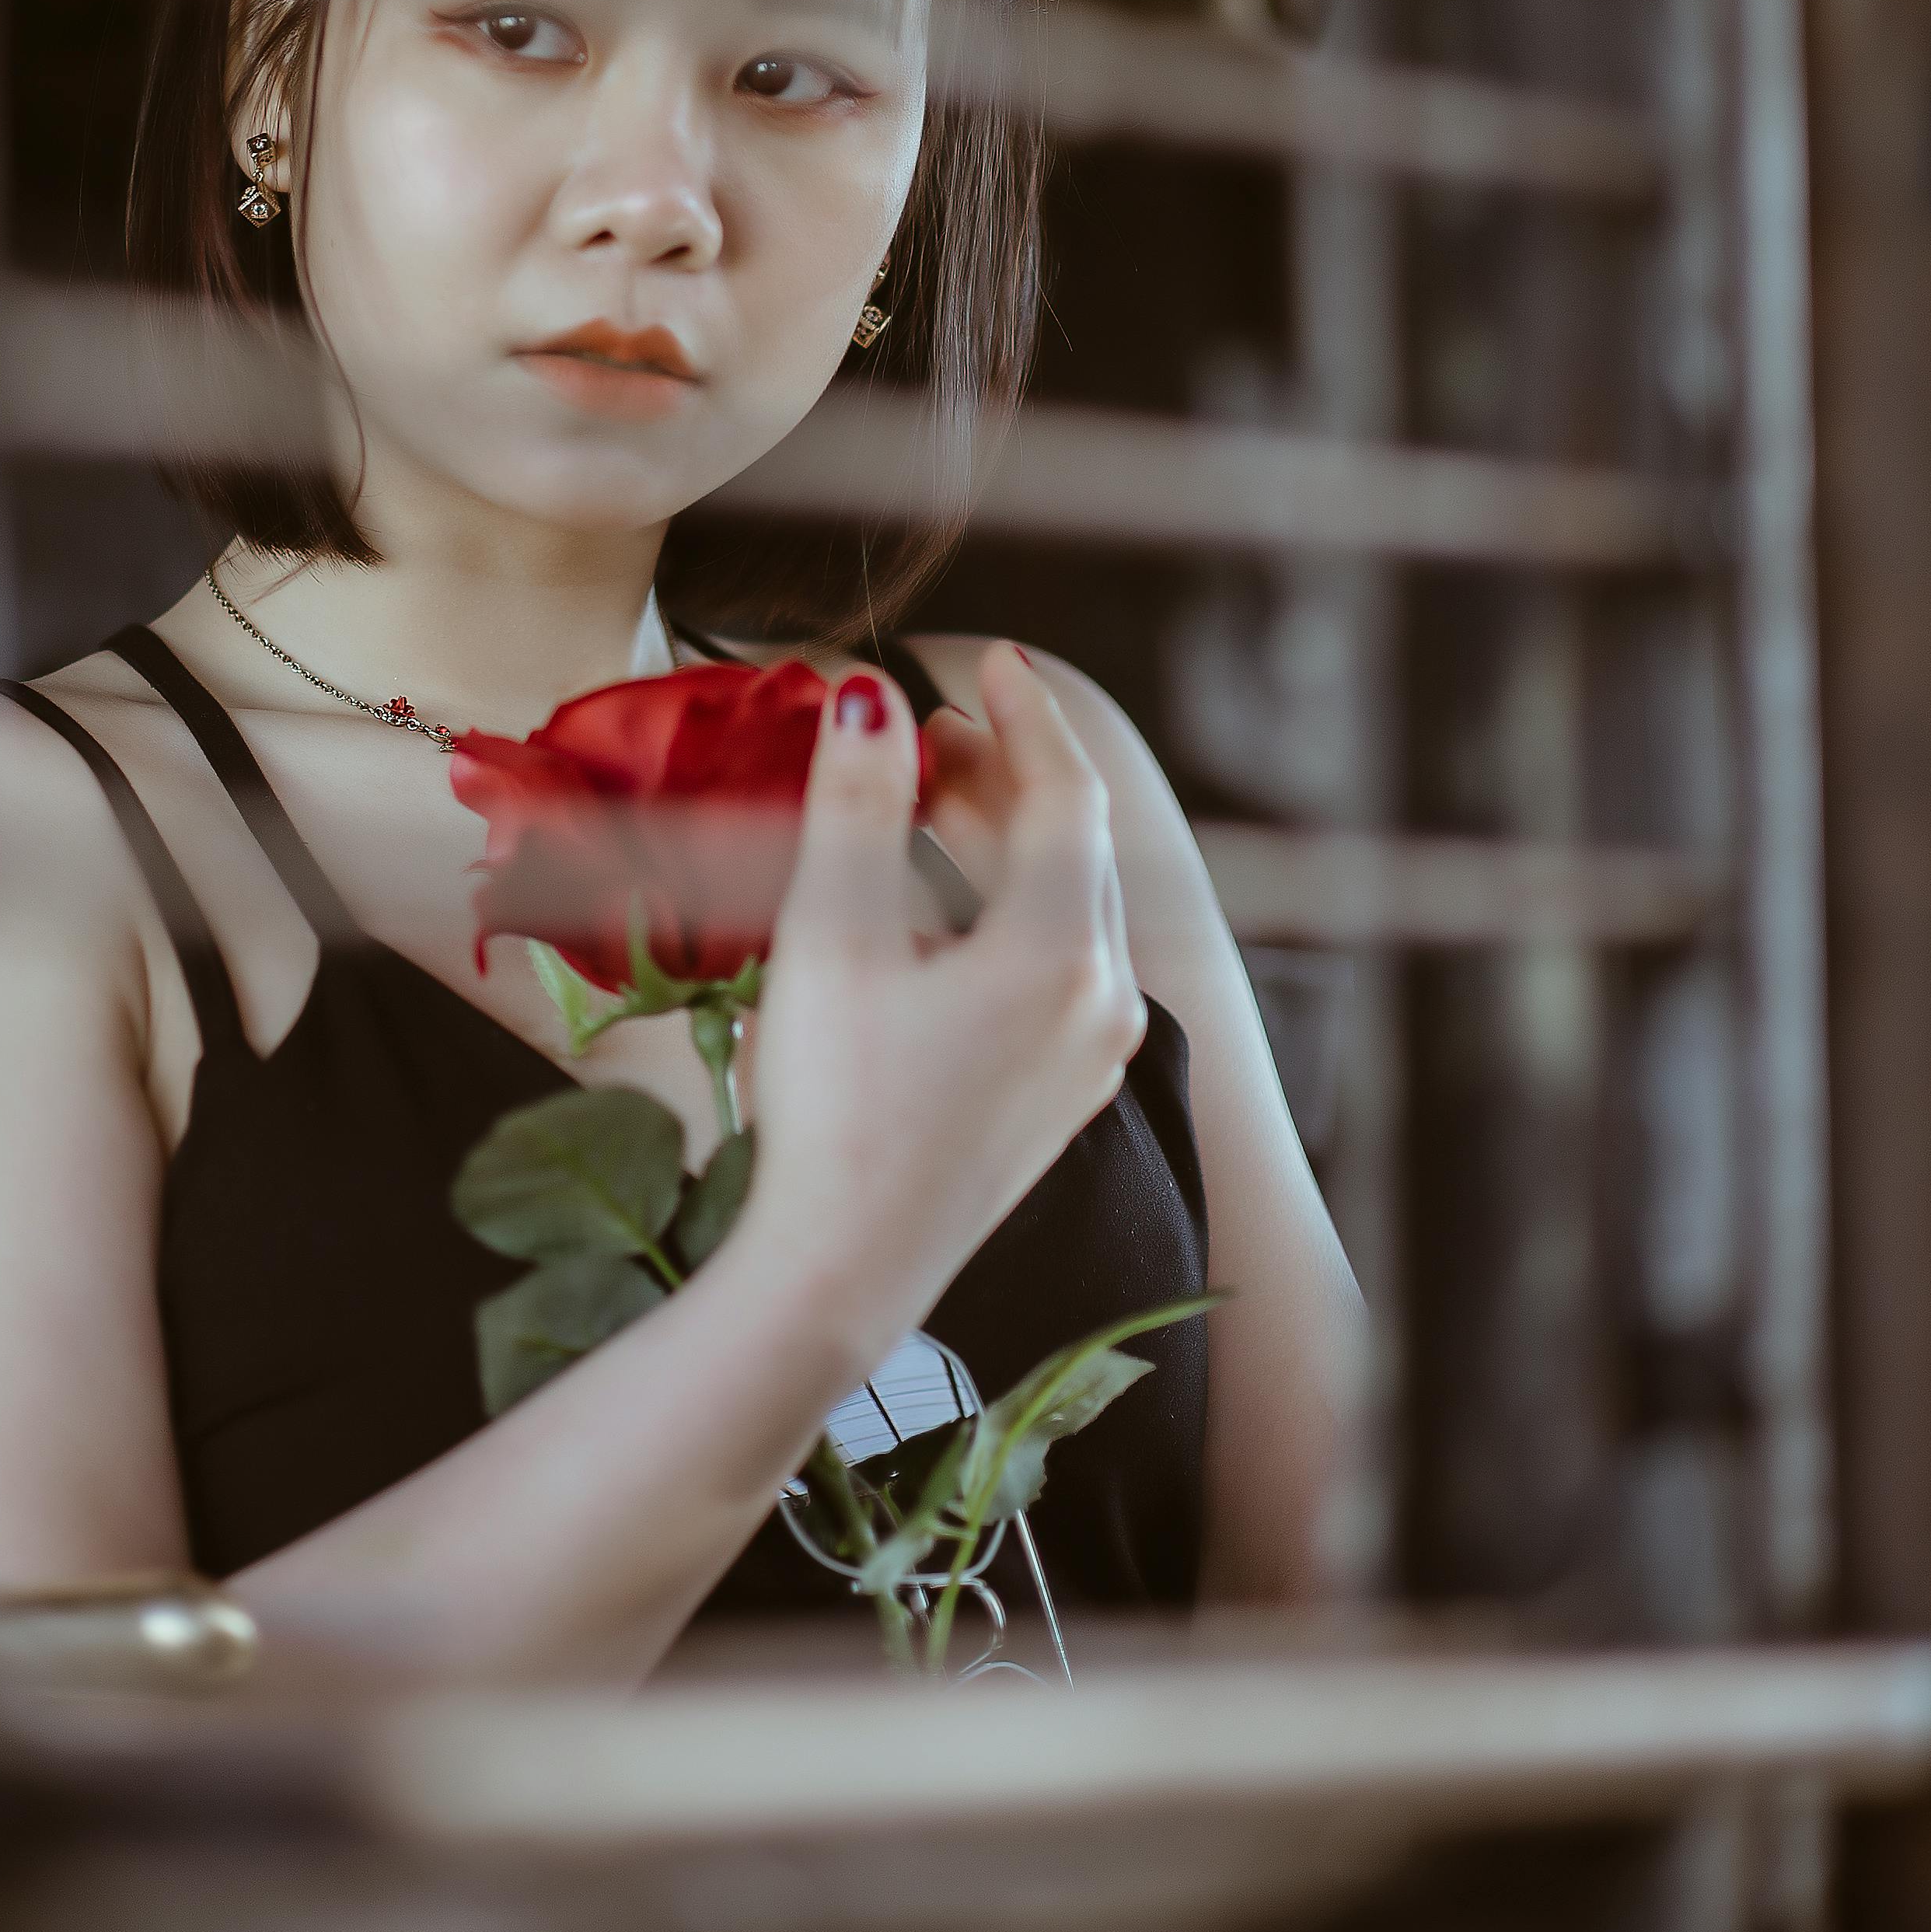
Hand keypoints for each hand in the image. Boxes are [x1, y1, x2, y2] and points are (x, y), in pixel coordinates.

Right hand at [737, 646, 1145, 1373]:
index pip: (1065, 793)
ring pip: (1064, 908)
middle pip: (1071, 847)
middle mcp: (1100, 1001)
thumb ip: (856, 804)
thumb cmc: (833, 1109)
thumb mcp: (830, 936)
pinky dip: (1008, 908)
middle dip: (1006, 772)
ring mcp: (1086, 1057)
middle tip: (931, 726)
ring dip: (1004, 840)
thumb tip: (868, 697)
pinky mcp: (1057, 1097)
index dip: (1025, 714)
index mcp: (1060, 953)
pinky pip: (1054, 966)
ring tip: (927, 796)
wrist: (840, 1273)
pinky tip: (940, 904)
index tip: (988, 658)